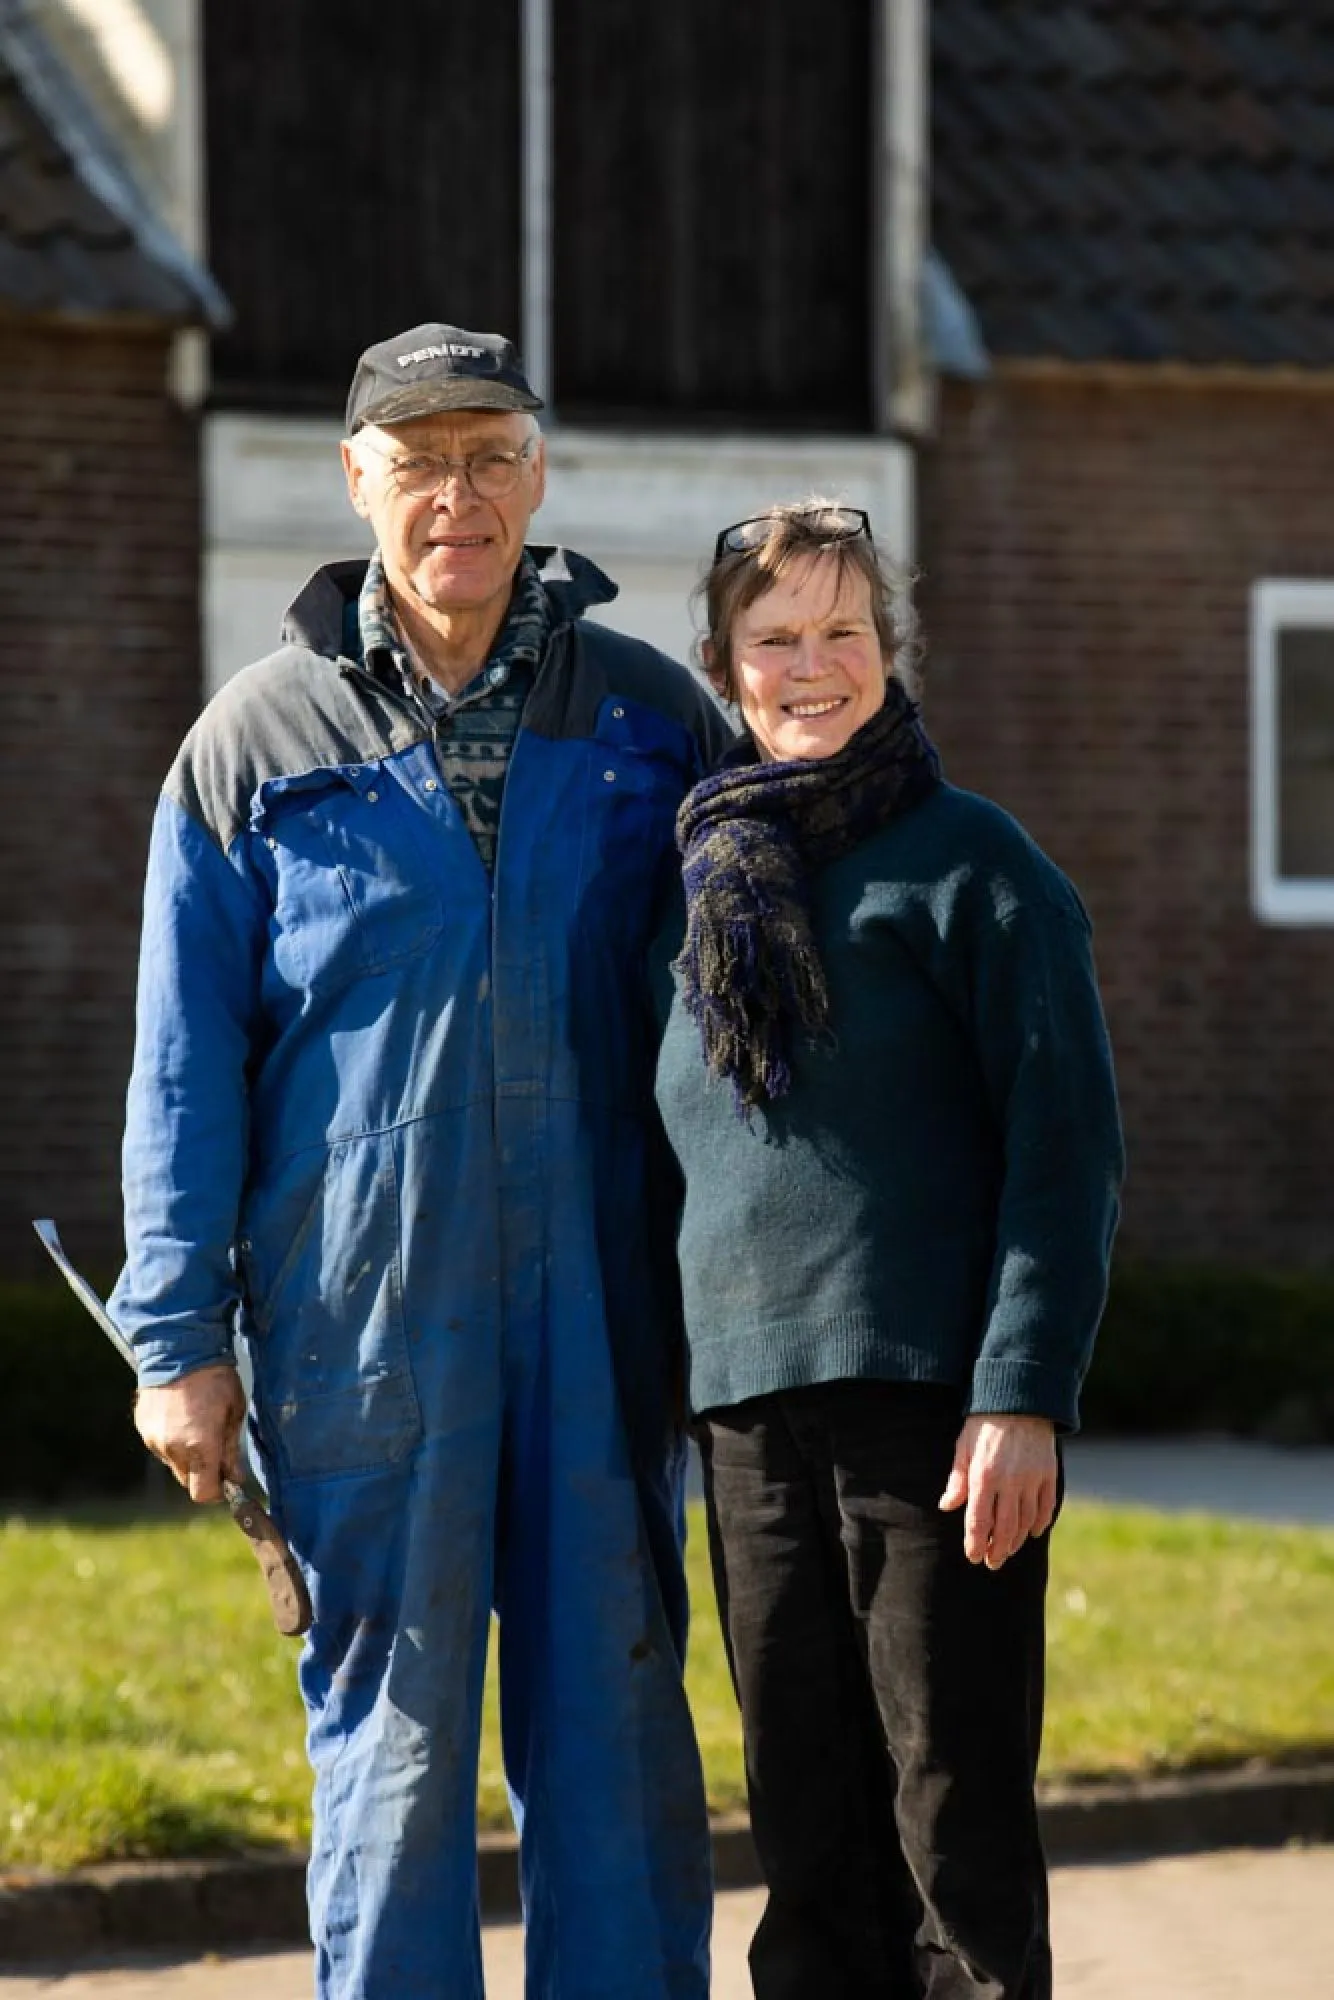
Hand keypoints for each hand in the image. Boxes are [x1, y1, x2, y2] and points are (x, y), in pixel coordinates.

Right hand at [134, 1363, 245, 1503]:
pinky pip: (161, 1446)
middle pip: (188, 1481)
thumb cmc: (214, 1378)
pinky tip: (181, 1416)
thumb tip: (235, 1479)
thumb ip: (231, 1449)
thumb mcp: (234, 1412)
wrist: (180, 1348)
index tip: (227, 1481)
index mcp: (199, 1446)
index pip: (203, 1493)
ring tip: (197, 1424)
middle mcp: (173, 1448)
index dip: (217, 1492)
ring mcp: (155, 1439)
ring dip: (187, 1455)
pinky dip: (172, 1439)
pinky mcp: (144, 1428)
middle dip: (203, 1472)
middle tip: (216, 1447)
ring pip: (174, 1463)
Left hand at [939, 1413, 1057, 1568]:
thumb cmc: (984, 1422)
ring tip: (1007, 1551)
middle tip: (991, 1563)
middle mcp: (1009, 1481)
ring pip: (1026, 1521)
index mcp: (984, 1476)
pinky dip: (1040, 1523)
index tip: (973, 1557)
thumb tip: (946, 1506)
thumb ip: (957, 1479)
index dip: (975, 1543)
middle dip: (997, 1550)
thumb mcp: (964, 1447)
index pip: (979, 1520)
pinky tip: (1032, 1532)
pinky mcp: (1049, 1474)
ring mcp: (1032, 1479)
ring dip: (1017, 1541)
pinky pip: (1046, 1507)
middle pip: (1005, 1528)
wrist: (1019, 1398)